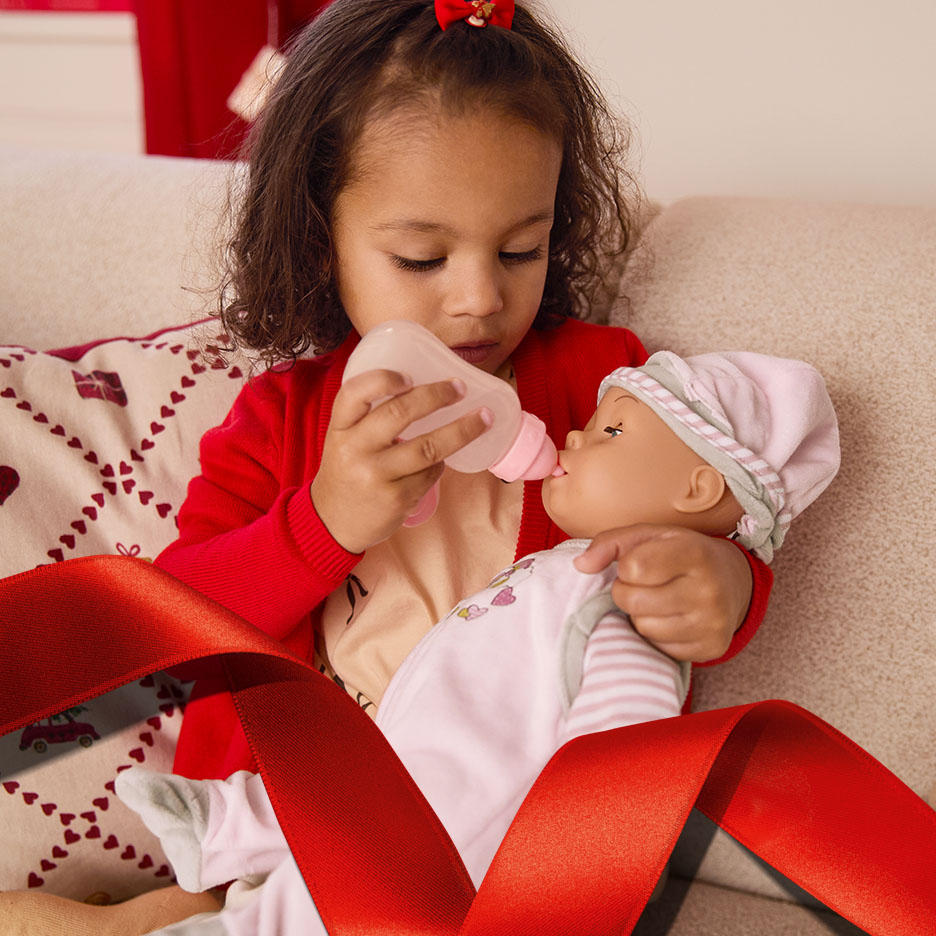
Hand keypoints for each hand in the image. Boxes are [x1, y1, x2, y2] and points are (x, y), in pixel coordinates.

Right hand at [311, 369, 489, 553]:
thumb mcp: (345, 439)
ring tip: (483, 418)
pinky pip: (430, 473)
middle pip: (399, 414)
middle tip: (460, 388)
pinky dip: (440, 463)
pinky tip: (441, 459)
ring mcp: (377, 476)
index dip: (384, 379)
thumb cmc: (347, 470)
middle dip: (437, 396)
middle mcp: (355, 450)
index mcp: (340, 428)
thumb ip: (370, 416)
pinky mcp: (397, 499)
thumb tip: (425, 392)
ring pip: (428, 447)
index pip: (355, 393)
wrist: (333, 522)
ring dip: (462, 430)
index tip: (411, 376)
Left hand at [573, 524, 752, 661]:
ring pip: (643, 627)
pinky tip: (670, 618)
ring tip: (656, 600)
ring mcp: (712, 622)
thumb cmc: (681, 553)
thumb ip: (610, 543)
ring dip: (639, 615)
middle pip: (632, 601)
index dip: (625, 567)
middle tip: (642, 586)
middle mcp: (708, 589)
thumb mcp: (650, 535)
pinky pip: (660, 647)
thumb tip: (580, 565)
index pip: (634, 567)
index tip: (637, 564)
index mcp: (694, 553)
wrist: (732, 580)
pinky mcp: (712, 647)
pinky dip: (657, 634)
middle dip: (626, 593)